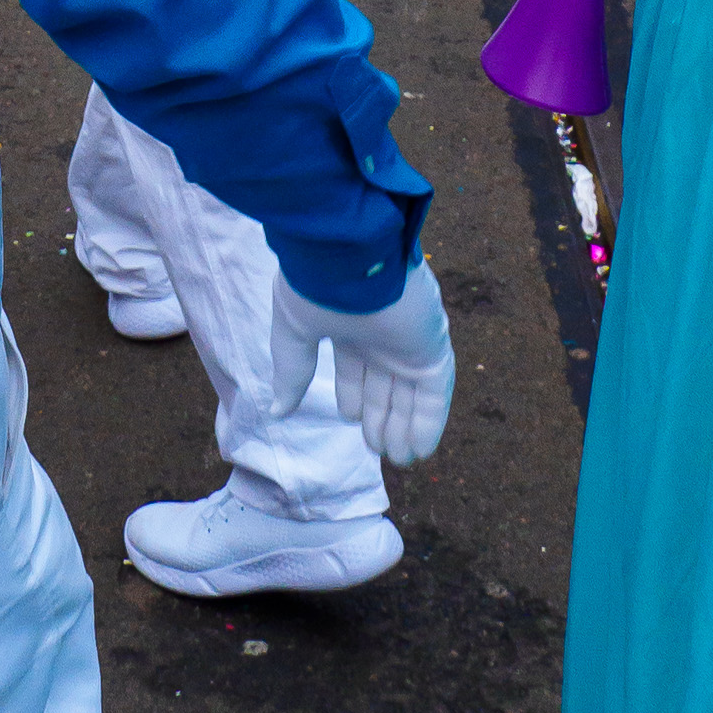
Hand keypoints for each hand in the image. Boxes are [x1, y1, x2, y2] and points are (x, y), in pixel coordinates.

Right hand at [272, 262, 456, 463]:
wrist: (352, 255)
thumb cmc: (317, 284)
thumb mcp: (294, 330)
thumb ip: (292, 372)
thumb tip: (277, 411)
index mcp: (349, 325)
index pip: (355, 369)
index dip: (354, 398)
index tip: (349, 421)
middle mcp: (381, 334)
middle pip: (385, 385)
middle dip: (380, 418)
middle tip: (376, 449)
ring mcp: (408, 341)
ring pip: (410, 393)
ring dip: (404, 427)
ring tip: (397, 457)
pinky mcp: (432, 348)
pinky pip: (435, 393)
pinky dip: (428, 422)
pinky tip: (418, 450)